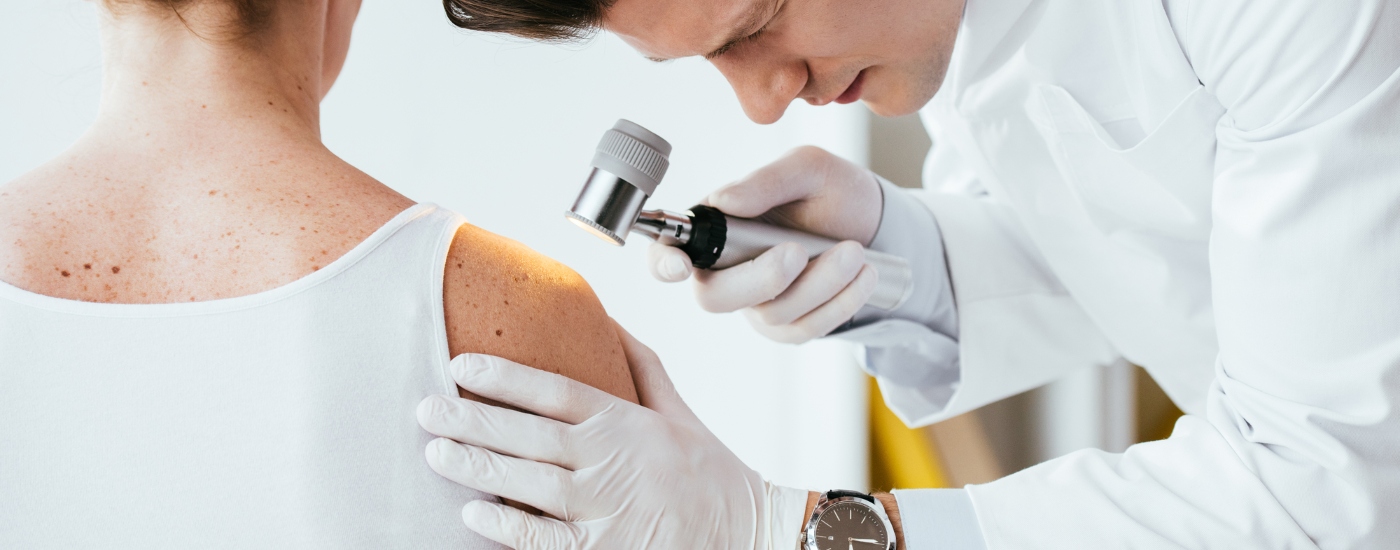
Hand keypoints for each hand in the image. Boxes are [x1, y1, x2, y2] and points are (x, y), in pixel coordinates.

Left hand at [416, 322, 777, 548]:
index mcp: (629, 423)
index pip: (558, 391)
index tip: (462, 364)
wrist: (751, 534)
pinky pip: (545, 539)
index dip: (507, 376)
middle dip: (475, 418)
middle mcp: (616, 462)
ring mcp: (609, 510)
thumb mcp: (679, 413)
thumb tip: (607, 319)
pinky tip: (472, 512)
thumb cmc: (709, 474)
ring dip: (479, 466)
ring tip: (436, 452)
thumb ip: (641, 367)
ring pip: (531, 484)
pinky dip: (507, 526)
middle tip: (427, 407)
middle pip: (533, 435)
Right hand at [647, 146, 883, 343]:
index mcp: (715, 227)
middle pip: (715, 296)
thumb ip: (765, 182)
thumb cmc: (831, 190)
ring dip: (818, 284)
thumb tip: (723, 201)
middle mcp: (727, 270)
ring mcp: (757, 302)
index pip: (667, 252)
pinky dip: (837, 303)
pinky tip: (862, 275)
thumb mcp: (807, 169)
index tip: (679, 266)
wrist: (875, 222)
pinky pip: (803, 329)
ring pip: (769, 313)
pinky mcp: (789, 325)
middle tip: (798, 251)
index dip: (663, 263)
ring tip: (854, 252)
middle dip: (760, 279)